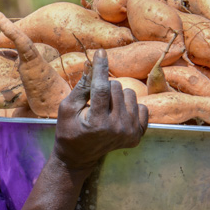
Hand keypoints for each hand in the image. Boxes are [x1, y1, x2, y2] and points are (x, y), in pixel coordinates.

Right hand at [52, 50, 147, 174]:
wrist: (79, 157)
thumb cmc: (69, 130)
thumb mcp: (67, 108)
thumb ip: (81, 87)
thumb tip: (91, 63)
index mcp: (96, 122)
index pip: (101, 88)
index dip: (100, 68)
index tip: (101, 52)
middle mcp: (117, 128)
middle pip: (116, 87)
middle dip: (104, 87)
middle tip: (94, 102)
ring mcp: (130, 133)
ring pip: (130, 94)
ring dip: (117, 96)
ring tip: (106, 109)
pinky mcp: (138, 135)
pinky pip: (142, 106)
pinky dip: (129, 107)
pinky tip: (117, 117)